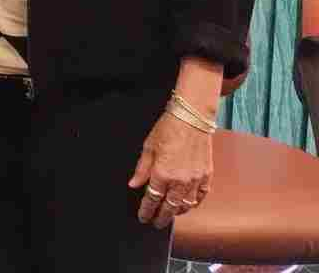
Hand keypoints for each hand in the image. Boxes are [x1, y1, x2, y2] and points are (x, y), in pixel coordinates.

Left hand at [129, 108, 213, 228]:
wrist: (191, 118)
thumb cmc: (168, 129)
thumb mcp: (148, 147)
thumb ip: (142, 169)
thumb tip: (134, 184)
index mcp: (162, 173)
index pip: (152, 199)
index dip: (147, 210)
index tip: (143, 217)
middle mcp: (180, 180)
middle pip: (170, 206)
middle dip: (162, 217)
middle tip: (157, 223)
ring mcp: (195, 179)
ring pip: (187, 204)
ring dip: (178, 211)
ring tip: (171, 214)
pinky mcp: (207, 175)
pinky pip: (202, 196)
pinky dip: (195, 202)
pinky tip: (189, 204)